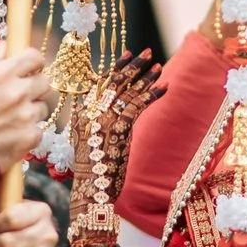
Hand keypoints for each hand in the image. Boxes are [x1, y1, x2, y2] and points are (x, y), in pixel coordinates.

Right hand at [0, 50, 51, 170]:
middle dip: (34, 86)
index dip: (32, 61)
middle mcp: (19, 92)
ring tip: (11, 118)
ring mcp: (26, 116)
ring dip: (30, 111)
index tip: (28, 67)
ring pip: (42, 107)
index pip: (34, 57)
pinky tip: (11, 135)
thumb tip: (3, 47)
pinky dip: (27, 132)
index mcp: (2, 73)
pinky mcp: (29, 137)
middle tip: (19, 94)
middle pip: (44, 81)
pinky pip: (38, 130)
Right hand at [67, 51, 159, 244]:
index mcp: (82, 114)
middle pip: (113, 82)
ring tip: (157, 65)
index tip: (127, 56)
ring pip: (127, 91)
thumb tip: (98, 111)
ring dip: (145, 77)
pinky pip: (138, 105)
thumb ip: (89, 123)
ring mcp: (105, 119)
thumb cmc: (91, 173)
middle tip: (145, 53)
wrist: (91, 192)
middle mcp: (91, 112)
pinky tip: (164, 86)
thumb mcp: (84, 143)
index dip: (115, 69)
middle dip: (131, 66)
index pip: (99, 83)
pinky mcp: (120, 128)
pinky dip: (152, 94)